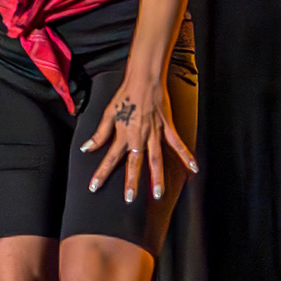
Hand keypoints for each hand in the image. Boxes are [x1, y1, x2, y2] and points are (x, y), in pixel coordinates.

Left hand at [84, 76, 197, 203]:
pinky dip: (186, 155)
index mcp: (122, 135)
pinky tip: (193, 168)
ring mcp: (155, 134)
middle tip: (130, 199)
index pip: (110, 158)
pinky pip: (178, 144)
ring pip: (156, 159)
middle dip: (132, 182)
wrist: (144, 81)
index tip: (94, 187)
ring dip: (157, 177)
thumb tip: (87, 148)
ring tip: (158, 194)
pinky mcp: (167, 128)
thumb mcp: (107, 114)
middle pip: (134, 164)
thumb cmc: (125, 96)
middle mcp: (138, 137)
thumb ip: (99, 134)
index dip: (101, 173)